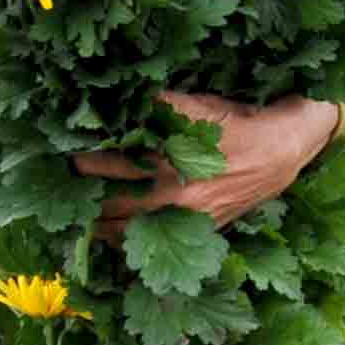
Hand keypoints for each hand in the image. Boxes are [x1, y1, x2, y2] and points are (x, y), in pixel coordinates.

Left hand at [76, 90, 341, 238]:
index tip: (64, 156)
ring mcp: (187, 219)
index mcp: (171, 164)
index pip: (113, 166)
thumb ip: (158, 106)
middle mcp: (176, 198)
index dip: (84, 162)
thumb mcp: (198, 107)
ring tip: (78, 218)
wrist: (282, 152)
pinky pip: (155, 243)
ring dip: (100, 226)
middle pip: (114, 204)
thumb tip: (116, 101)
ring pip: (130, 232)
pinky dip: (129, 242)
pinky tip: (113, 237)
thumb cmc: (238, 123)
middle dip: (85, 197)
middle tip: (62, 190)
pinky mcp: (199, 231)